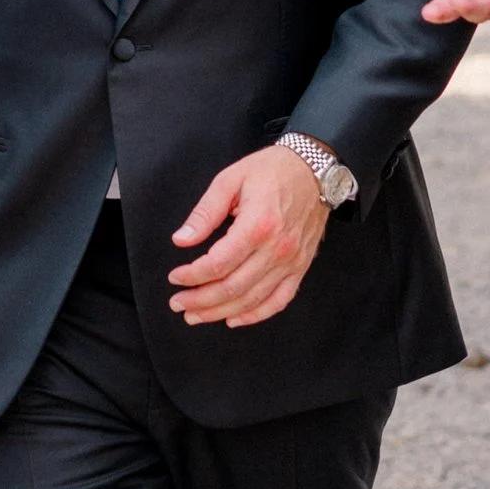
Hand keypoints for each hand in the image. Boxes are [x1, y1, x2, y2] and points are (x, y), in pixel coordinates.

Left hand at [168, 144, 326, 328]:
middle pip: (233, 288)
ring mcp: (291, 261)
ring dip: (220, 312)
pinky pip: (279, 300)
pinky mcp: (300, 267)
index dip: (192, 276)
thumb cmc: (272, 170)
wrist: (315, 169)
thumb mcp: (230, 180)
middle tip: (178, 303)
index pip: (218, 263)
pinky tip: (235, 319)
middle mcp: (276, 249)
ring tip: (196, 316)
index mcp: (257, 225)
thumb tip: (181, 240)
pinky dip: (256, 315)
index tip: (175, 277)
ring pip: (252, 299)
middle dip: (200, 301)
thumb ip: (205, 213)